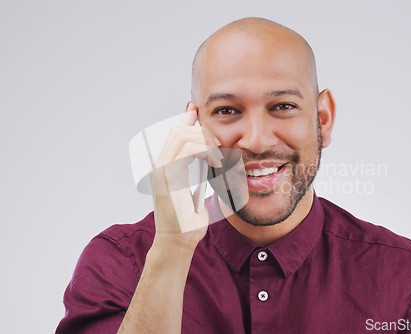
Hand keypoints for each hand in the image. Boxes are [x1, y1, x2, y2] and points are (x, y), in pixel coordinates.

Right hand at [148, 102, 222, 248]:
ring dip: (204, 140)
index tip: (197, 109)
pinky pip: (185, 149)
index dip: (186, 119)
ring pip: (181, 136)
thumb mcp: (198, 190)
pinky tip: (213, 161)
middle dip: (201, 131)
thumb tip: (210, 158)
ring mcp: (160, 169)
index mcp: (164, 166)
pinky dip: (202, 150)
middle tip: (219, 145)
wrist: (179, 240)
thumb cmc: (190, 220)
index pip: (174, 134)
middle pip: (178, 131)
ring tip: (217, 156)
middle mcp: (158, 165)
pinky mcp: (167, 175)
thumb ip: (200, 173)